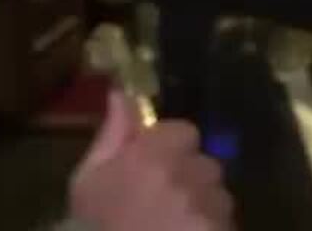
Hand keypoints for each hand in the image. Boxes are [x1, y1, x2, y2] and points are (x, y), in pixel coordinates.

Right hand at [68, 92, 232, 230]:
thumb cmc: (94, 226)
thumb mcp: (89, 180)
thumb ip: (112, 135)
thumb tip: (122, 94)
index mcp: (154, 155)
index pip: (183, 132)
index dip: (169, 148)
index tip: (152, 166)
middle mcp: (190, 177)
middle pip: (204, 165)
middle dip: (189, 179)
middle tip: (162, 203)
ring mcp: (210, 210)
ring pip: (217, 198)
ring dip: (202, 209)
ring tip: (172, 229)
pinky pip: (223, 226)